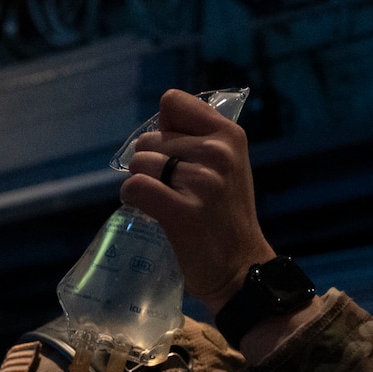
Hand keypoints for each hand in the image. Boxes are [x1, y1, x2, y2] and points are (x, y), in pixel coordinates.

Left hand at [118, 88, 276, 311]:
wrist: (240, 268)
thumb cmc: (225, 217)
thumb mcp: (226, 167)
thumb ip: (198, 141)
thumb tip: (157, 125)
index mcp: (229, 135)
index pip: (173, 102)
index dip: (163, 127)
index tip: (171, 152)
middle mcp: (217, 152)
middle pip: (150, 138)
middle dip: (151, 163)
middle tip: (170, 189)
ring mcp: (202, 181)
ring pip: (140, 162)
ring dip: (141, 182)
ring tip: (163, 202)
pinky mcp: (183, 211)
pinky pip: (135, 187)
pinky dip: (132, 198)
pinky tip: (148, 210)